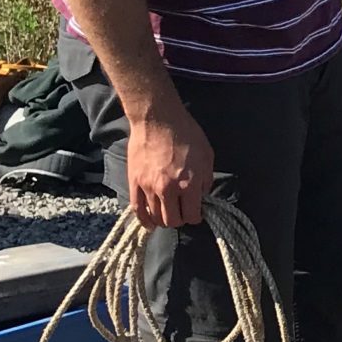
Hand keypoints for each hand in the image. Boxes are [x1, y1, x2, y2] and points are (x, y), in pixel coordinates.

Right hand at [127, 108, 213, 229]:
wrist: (158, 119)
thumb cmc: (186, 133)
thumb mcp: (207, 155)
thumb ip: (206, 179)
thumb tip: (203, 196)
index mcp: (190, 183)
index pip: (192, 215)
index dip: (196, 217)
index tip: (196, 213)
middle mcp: (168, 189)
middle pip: (172, 220)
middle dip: (180, 220)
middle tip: (182, 212)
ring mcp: (149, 187)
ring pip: (155, 217)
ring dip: (163, 220)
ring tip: (167, 215)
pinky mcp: (134, 182)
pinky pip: (137, 209)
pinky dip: (143, 219)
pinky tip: (149, 222)